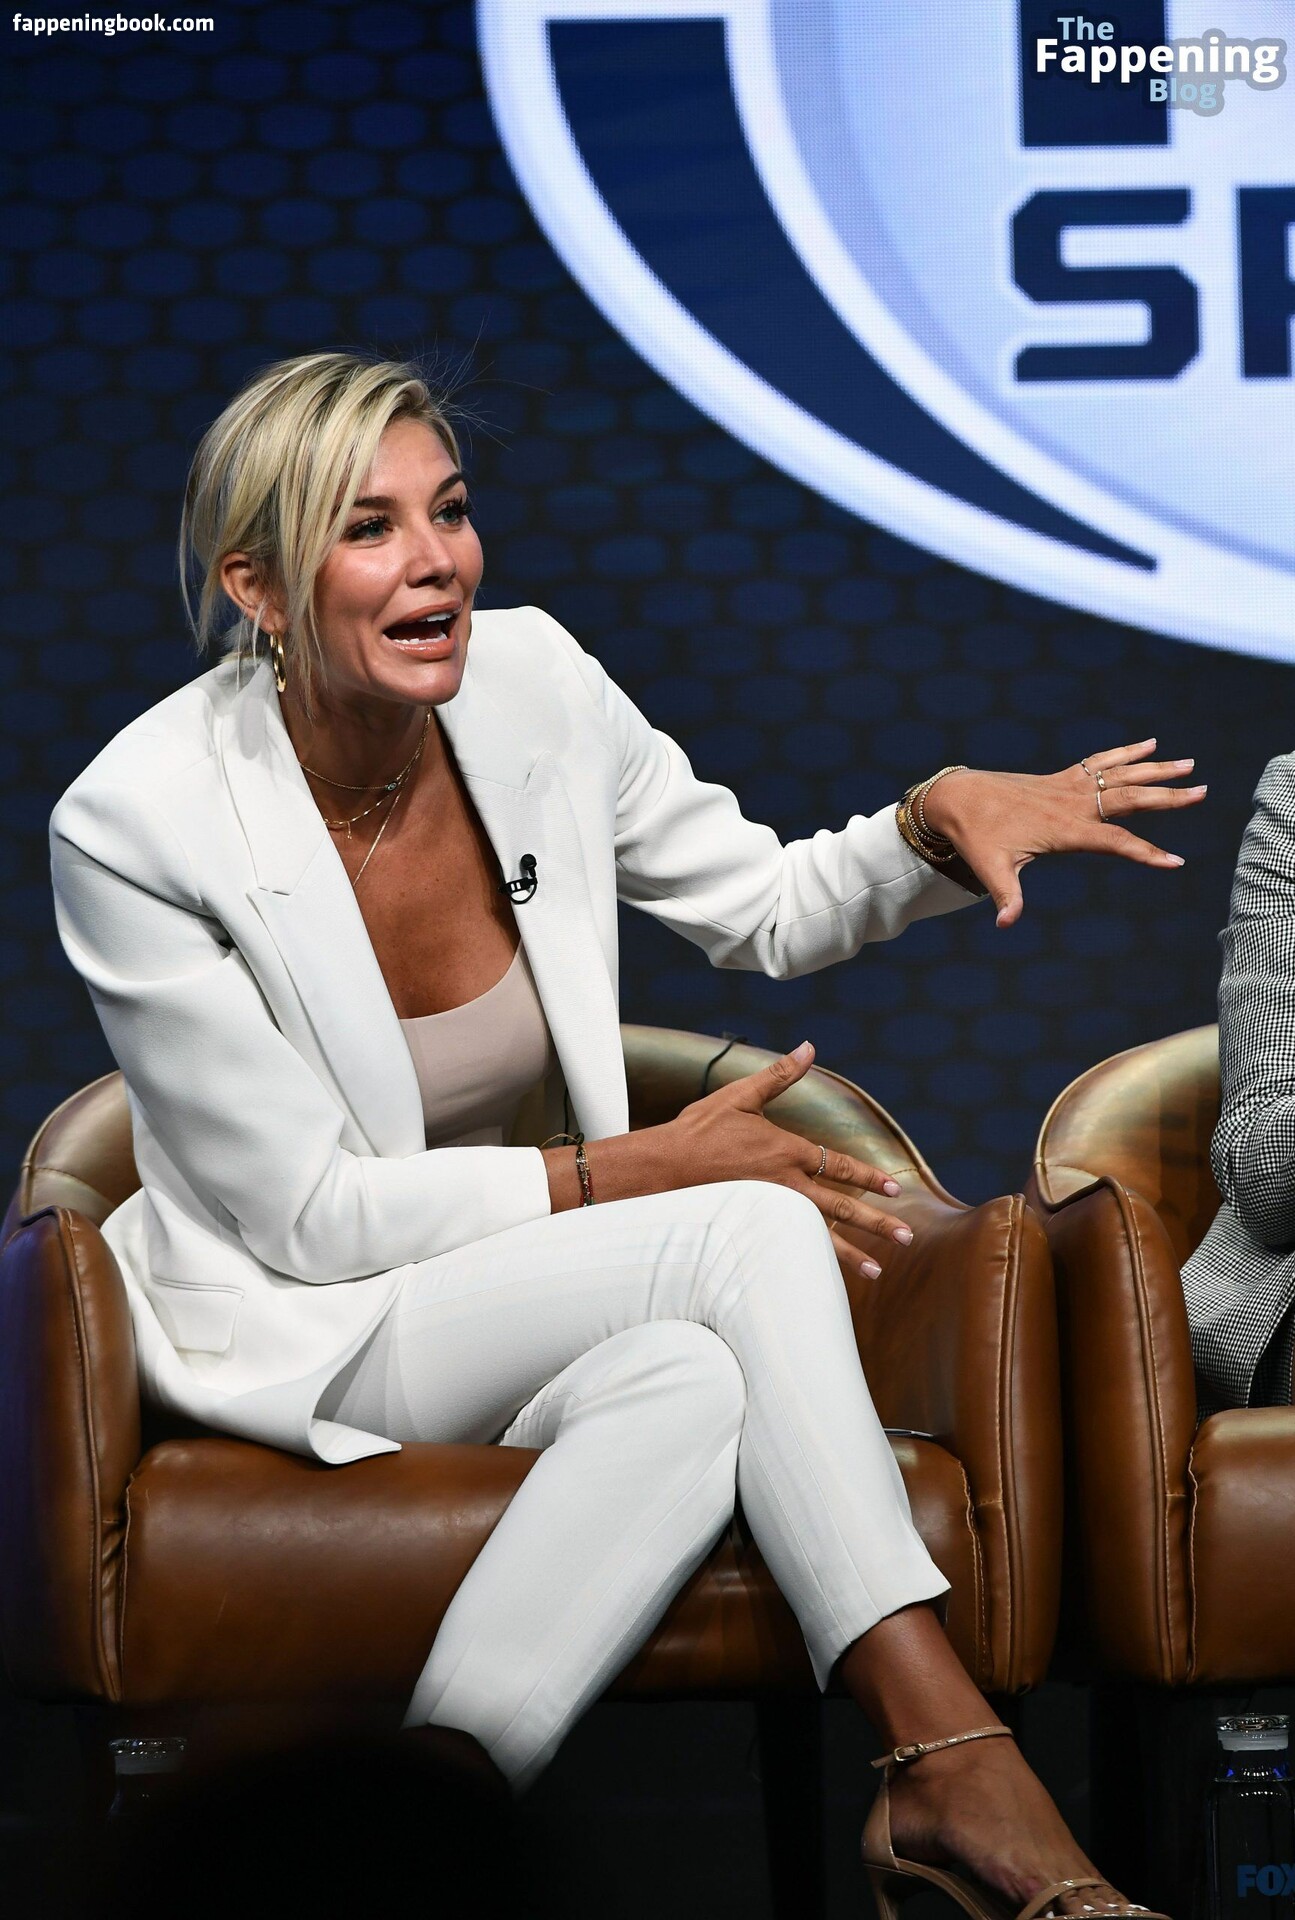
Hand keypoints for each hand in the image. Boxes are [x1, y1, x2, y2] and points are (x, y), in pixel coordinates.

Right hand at [667, 1039, 912, 1274]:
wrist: (661, 1168)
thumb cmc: (698, 1130)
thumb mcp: (740, 1096)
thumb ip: (779, 1075)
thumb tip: (809, 1047)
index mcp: (786, 1150)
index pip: (838, 1166)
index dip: (868, 1177)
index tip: (894, 1188)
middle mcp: (785, 1184)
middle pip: (841, 1206)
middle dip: (876, 1222)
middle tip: (905, 1237)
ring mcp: (771, 1210)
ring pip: (820, 1235)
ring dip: (852, 1253)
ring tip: (878, 1270)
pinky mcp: (753, 1228)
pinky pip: (792, 1247)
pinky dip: (813, 1262)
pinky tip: (827, 1276)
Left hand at [920, 740, 1205, 928]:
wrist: (957, 797)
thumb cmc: (976, 836)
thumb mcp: (991, 869)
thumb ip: (1006, 897)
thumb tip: (1005, 924)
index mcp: (1065, 829)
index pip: (1115, 842)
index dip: (1145, 853)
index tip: (1176, 861)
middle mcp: (1073, 804)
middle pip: (1130, 798)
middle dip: (1167, 797)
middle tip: (1202, 791)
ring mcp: (1069, 786)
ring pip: (1121, 774)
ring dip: (1156, 769)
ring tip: (1188, 764)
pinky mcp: (1062, 776)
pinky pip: (1101, 761)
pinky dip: (1126, 752)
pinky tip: (1150, 744)